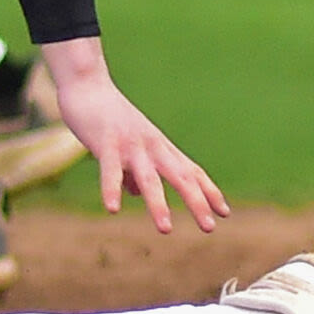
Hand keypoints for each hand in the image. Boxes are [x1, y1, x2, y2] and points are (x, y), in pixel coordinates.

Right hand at [43, 36, 229, 233]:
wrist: (87, 84)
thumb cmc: (106, 117)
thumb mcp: (127, 146)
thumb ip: (133, 170)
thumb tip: (136, 193)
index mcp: (159, 146)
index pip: (191, 171)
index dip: (208, 191)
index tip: (225, 213)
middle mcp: (152, 146)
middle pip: (180, 176)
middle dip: (196, 202)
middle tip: (209, 227)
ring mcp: (130, 144)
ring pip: (149, 178)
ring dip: (158, 204)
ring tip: (165, 229)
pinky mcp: (106, 142)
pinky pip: (110, 170)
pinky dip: (112, 189)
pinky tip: (112, 209)